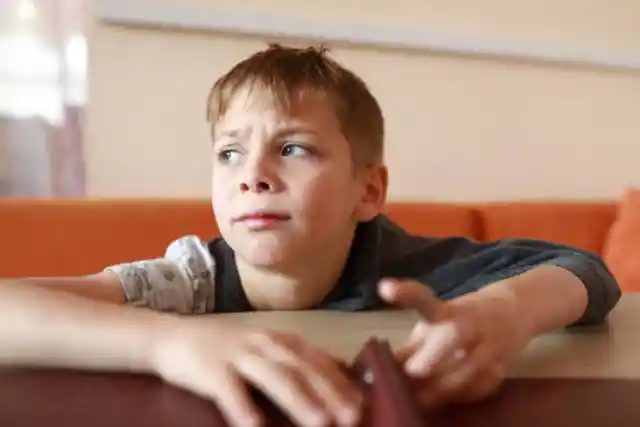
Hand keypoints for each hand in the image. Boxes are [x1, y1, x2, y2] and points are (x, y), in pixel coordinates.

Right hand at [149, 317, 361, 426]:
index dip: (339, 381)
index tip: (361, 403)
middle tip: (352, 417)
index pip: (315, 359)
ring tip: (319, 423)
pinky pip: (229, 390)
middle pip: (301, 369)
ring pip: (273, 377)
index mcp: (277, 339)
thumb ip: (290, 359)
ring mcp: (236, 354)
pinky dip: (243, 409)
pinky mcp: (210, 370)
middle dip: (329, 393)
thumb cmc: (221, 348)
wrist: (170, 336)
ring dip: (298, 400)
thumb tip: (331, 373)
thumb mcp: (260, 347)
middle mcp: (262, 343)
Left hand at [378, 278, 532, 407]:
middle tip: (412, 372)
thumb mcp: (436, 323)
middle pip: (453, 334)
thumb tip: (380, 369)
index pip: (424, 300)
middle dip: (430, 357)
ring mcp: (491, 344)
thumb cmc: (463, 317)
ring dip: (443, 388)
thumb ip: (411, 346)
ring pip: (469, 370)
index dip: (406, 294)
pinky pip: (481, 387)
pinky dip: (462, 396)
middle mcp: (471, 323)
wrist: (513, 311)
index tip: (385, 288)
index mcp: (447, 310)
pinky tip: (448, 399)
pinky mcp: (503, 366)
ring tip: (421, 400)